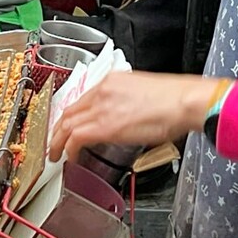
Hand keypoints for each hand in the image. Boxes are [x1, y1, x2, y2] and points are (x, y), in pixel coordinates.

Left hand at [48, 72, 220, 162]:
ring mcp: (102, 107)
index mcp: (112, 81)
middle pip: (69, 111)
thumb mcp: (144, 93)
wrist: (183, 101)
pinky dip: (68, 148)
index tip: (68, 126)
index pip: (81, 100)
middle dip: (58, 129)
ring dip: (57, 140)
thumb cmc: (173, 100)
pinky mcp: (105, 125)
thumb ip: (127, 102)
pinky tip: (70, 157)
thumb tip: (125, 116)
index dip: (71, 116)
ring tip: (55, 153)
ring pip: (66, 123)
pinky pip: (76, 137)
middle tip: (54, 142)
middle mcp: (102, 90)